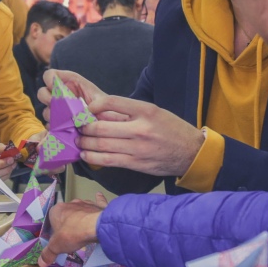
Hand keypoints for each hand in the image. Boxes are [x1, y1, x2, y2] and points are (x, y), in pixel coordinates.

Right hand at [37, 70, 103, 122]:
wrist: (107, 123)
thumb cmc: (105, 108)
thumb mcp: (102, 100)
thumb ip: (94, 101)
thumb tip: (83, 111)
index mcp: (68, 83)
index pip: (50, 75)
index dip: (49, 79)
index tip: (54, 86)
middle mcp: (60, 95)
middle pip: (42, 93)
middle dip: (47, 99)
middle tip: (57, 106)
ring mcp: (57, 110)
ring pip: (46, 112)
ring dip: (53, 116)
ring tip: (66, 121)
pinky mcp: (57, 124)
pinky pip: (49, 126)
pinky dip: (55, 128)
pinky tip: (64, 130)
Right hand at [38, 200, 102, 266]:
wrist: (96, 227)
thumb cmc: (72, 234)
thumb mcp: (56, 247)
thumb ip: (48, 254)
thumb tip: (40, 263)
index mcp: (56, 210)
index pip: (51, 218)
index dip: (54, 228)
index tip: (57, 237)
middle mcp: (69, 204)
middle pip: (66, 213)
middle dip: (67, 222)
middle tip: (70, 235)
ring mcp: (84, 203)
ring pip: (80, 209)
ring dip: (80, 215)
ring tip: (83, 227)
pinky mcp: (97, 205)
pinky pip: (97, 201)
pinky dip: (98, 200)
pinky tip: (98, 195)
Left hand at [77, 95, 203, 176]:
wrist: (191, 153)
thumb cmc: (170, 129)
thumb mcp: (153, 111)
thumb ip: (129, 111)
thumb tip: (99, 111)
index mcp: (145, 111)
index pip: (112, 102)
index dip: (93, 105)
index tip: (87, 108)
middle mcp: (140, 129)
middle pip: (101, 127)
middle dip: (84, 127)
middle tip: (76, 126)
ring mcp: (137, 148)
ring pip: (101, 145)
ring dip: (84, 143)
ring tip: (78, 140)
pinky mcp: (135, 164)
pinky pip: (108, 160)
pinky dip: (93, 157)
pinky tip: (86, 154)